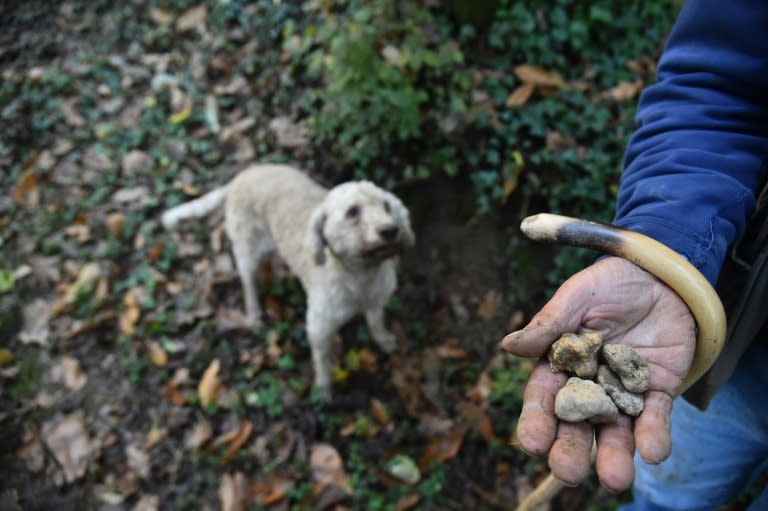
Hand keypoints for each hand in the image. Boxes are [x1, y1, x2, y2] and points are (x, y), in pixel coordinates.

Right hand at [501, 256, 695, 490]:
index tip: (532, 444)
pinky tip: (652, 452)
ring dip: (613, 456)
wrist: (661, 275)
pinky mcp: (657, 391)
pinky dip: (654, 436)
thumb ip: (549, 324)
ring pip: (615, 432)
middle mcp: (588, 386)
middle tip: (567, 472)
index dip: (536, 421)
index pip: (544, 398)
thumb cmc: (609, 283)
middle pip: (575, 426)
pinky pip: (655, 418)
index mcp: (560, 364)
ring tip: (615, 479)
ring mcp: (622, 393)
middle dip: (570, 451)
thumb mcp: (577, 296)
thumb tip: (509, 345)